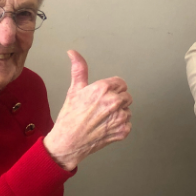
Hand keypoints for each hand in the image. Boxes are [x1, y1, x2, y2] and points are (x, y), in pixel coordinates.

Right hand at [44, 50, 131, 170]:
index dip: (112, 89)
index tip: (103, 96)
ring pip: (127, 110)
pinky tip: (106, 127)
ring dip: (119, 113)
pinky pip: (128, 124)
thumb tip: (73, 53)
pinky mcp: (123, 131)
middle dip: (116, 100)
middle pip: (126, 96)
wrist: (68, 142)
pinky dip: (119, 126)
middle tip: (101, 109)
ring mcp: (120, 117)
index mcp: (103, 88)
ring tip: (102, 119)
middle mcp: (114, 101)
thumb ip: (79, 69)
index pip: (121, 83)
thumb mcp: (74, 90)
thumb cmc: (70, 117)